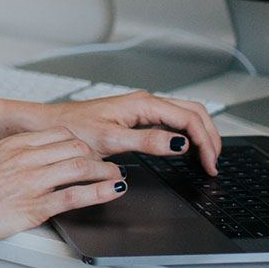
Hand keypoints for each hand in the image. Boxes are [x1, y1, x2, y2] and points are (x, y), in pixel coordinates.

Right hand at [0, 129, 125, 250]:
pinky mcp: (34, 207)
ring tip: (117, 177)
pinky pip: (77, 195)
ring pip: (82, 166)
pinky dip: (101, 192)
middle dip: (97, 155)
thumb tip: (20, 168)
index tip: (89, 150)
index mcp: (12, 146)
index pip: (59, 134)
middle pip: (76, 146)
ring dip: (106, 171)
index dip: (80, 142)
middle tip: (107, 165)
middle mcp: (25, 158)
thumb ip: (7, 162)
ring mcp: (31, 182)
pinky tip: (113, 192)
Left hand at [42, 92, 222, 174]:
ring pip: (186, 116)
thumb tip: (179, 143)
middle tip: (215, 164)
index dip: (205, 141)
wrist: (53, 124)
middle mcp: (146, 102)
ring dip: (202, 135)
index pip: (188, 118)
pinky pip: (173, 123)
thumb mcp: (110, 140)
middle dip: (210, 137)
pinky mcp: (139, 118)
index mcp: (143, 104)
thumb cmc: (74, 129)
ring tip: (208, 160)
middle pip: (194, 113)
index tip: (210, 164)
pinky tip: (189, 152)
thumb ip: (146, 141)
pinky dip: (188, 136)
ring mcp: (144, 109)